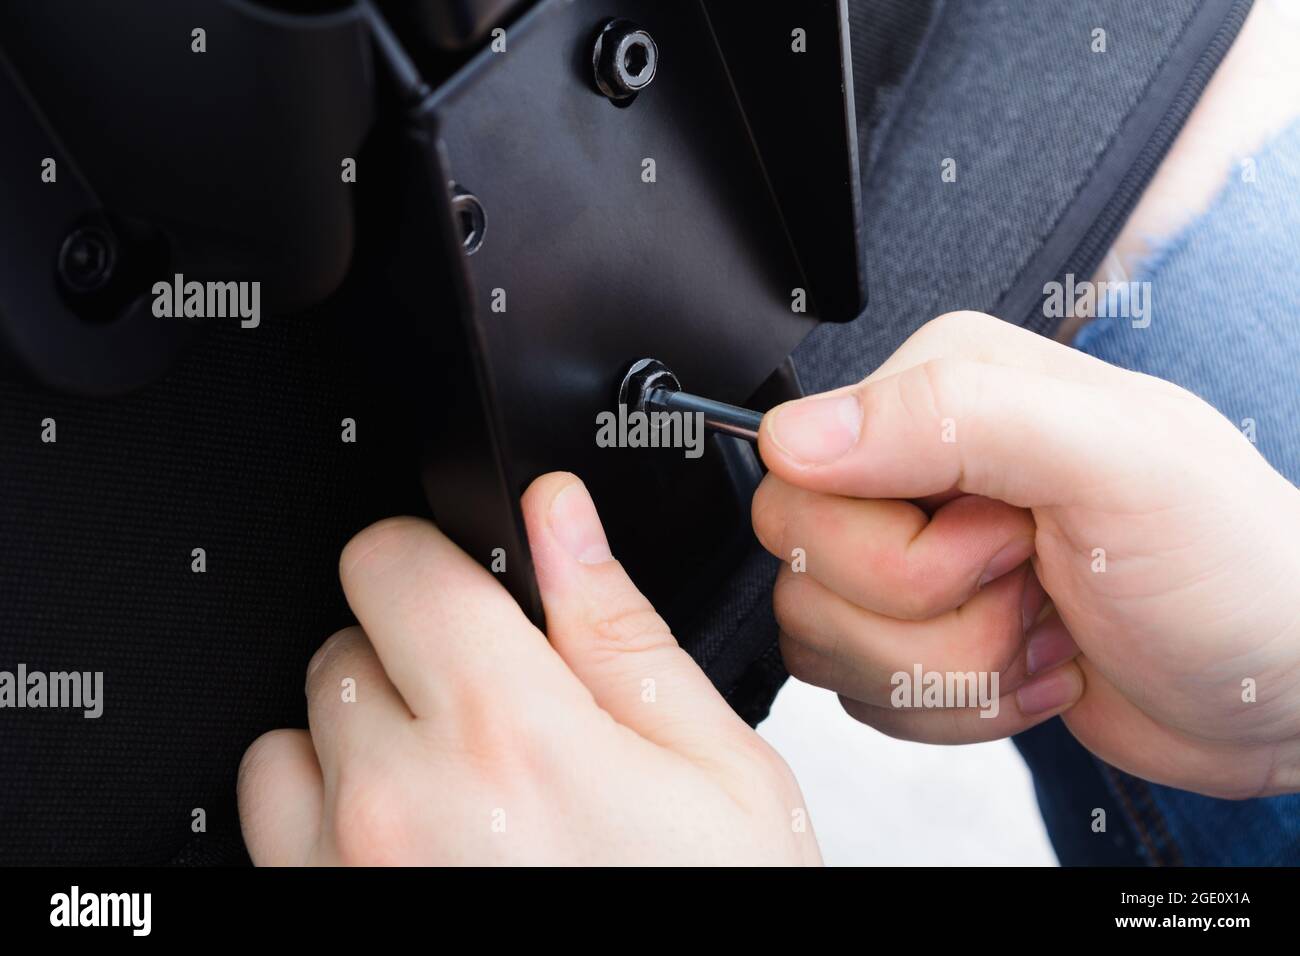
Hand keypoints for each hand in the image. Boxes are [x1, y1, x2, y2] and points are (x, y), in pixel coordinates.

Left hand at [238, 473, 818, 864]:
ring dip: (359, 744)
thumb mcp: (716, 771)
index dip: (436, 562)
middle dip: (413, 661)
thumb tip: (559, 517)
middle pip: (343, 643)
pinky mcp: (308, 918)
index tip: (467, 593)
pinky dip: (323, 820)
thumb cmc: (710, 919)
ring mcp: (336, 877)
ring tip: (455, 801)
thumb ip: (617, 628)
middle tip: (498, 727)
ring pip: (291, 735)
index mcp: (512, 735)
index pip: (391, 562)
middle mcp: (400, 805)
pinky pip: (264, 826)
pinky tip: (412, 855)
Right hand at [754, 311, 1299, 798]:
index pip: (804, 477)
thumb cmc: (1230, 565)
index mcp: (942, 388)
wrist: (1275, 684)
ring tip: (1044, 629)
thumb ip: (954, 418)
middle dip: (930, 618)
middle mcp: (909, 465)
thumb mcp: (1117, 463)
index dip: (896, 547)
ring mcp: (908, 555)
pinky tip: (1033, 666)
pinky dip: (953, 708)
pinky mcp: (911, 634)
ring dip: (951, 669)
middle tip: (1030, 585)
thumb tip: (795, 436)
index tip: (1005, 543)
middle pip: (804, 563)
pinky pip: (856, 691)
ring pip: (822, 636)